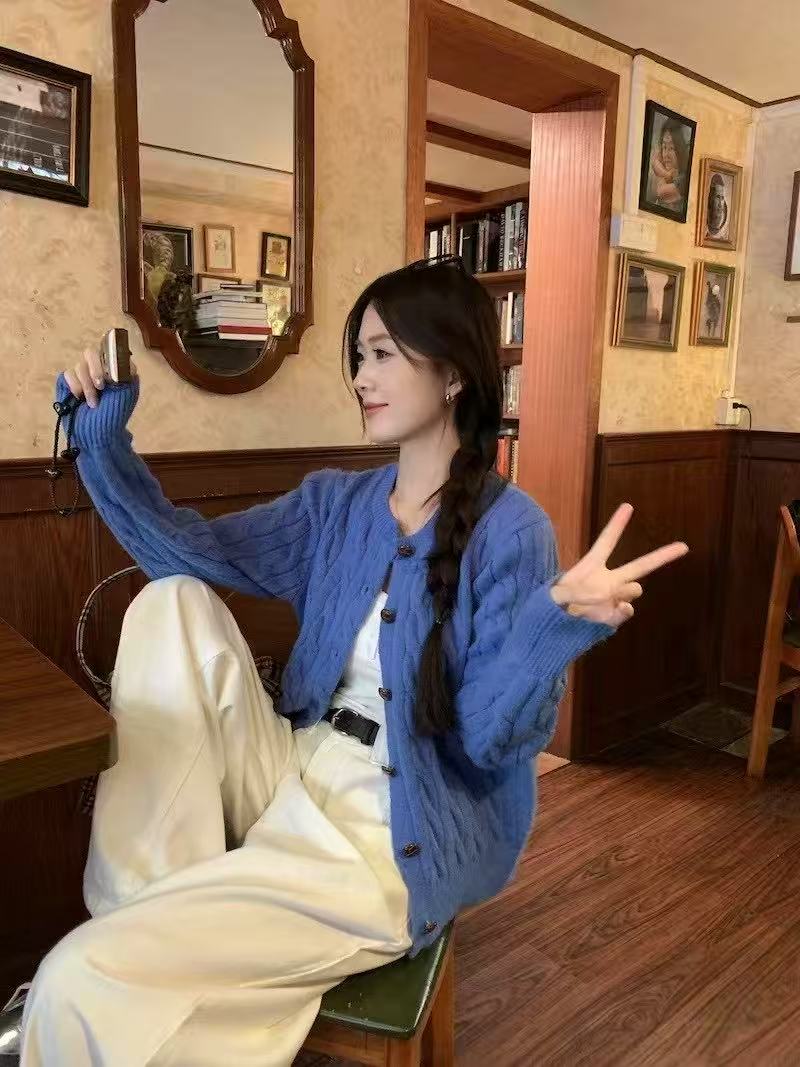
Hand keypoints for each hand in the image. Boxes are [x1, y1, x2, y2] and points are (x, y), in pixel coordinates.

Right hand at [63, 345, 137, 409]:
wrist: (96, 432)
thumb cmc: (114, 415)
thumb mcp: (127, 395)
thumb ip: (127, 376)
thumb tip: (127, 362)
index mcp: (113, 369)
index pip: (108, 351)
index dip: (108, 359)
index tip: (111, 375)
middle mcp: (97, 368)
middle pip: (90, 353)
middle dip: (95, 369)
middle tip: (100, 387)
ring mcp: (82, 374)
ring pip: (79, 365)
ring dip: (87, 386)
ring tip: (93, 403)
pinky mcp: (68, 381)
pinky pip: (68, 374)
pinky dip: (75, 386)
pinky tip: (78, 398)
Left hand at [550, 504, 687, 627]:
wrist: (554, 627)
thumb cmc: (553, 604)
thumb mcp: (555, 595)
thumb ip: (572, 594)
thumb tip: (603, 598)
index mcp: (592, 566)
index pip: (607, 541)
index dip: (617, 524)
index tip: (628, 505)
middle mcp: (609, 580)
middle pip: (640, 566)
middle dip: (663, 556)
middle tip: (683, 546)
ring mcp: (615, 598)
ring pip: (635, 590)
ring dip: (621, 593)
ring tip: (594, 601)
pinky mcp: (615, 615)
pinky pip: (627, 611)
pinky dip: (619, 613)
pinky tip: (600, 615)